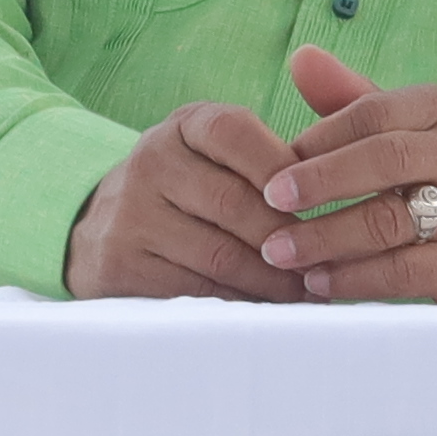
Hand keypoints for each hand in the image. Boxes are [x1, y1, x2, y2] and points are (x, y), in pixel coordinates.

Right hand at [67, 99, 307, 299]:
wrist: (100, 225)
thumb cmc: (188, 189)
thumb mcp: (215, 152)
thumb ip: (270, 154)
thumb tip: (336, 186)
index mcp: (183, 126)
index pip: (235, 132)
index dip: (282, 168)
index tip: (320, 202)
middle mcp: (150, 162)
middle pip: (234, 202)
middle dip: (288, 238)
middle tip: (325, 264)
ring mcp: (130, 214)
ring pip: (220, 254)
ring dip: (272, 281)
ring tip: (305, 294)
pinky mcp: (121, 264)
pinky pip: (195, 291)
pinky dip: (239, 303)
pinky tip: (265, 309)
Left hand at [261, 46, 436, 303]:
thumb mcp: (414, 127)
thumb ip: (352, 97)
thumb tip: (300, 57)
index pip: (372, 111)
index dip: (319, 137)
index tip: (272, 161)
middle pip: (383, 159)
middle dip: (320, 180)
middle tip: (270, 200)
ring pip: (388, 221)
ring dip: (326, 237)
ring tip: (280, 250)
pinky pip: (402, 272)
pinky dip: (354, 278)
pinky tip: (319, 281)